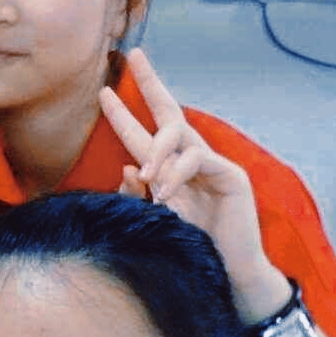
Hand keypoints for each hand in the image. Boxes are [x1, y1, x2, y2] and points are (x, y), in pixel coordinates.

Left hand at [102, 49, 284, 317]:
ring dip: (157, 152)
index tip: (103, 91)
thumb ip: (137, 195)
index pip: (145, 134)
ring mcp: (214, 166)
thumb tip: (126, 167)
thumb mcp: (152, 219)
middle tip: (134, 58)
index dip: (125, 113)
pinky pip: (197, 160)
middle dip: (152, 84)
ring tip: (148, 178)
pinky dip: (176, 173)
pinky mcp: (232, 176)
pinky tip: (164, 191)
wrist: (224, 278)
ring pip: (180, 137)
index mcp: (169, 171)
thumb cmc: (189, 250)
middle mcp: (191, 162)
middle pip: (170, 114)